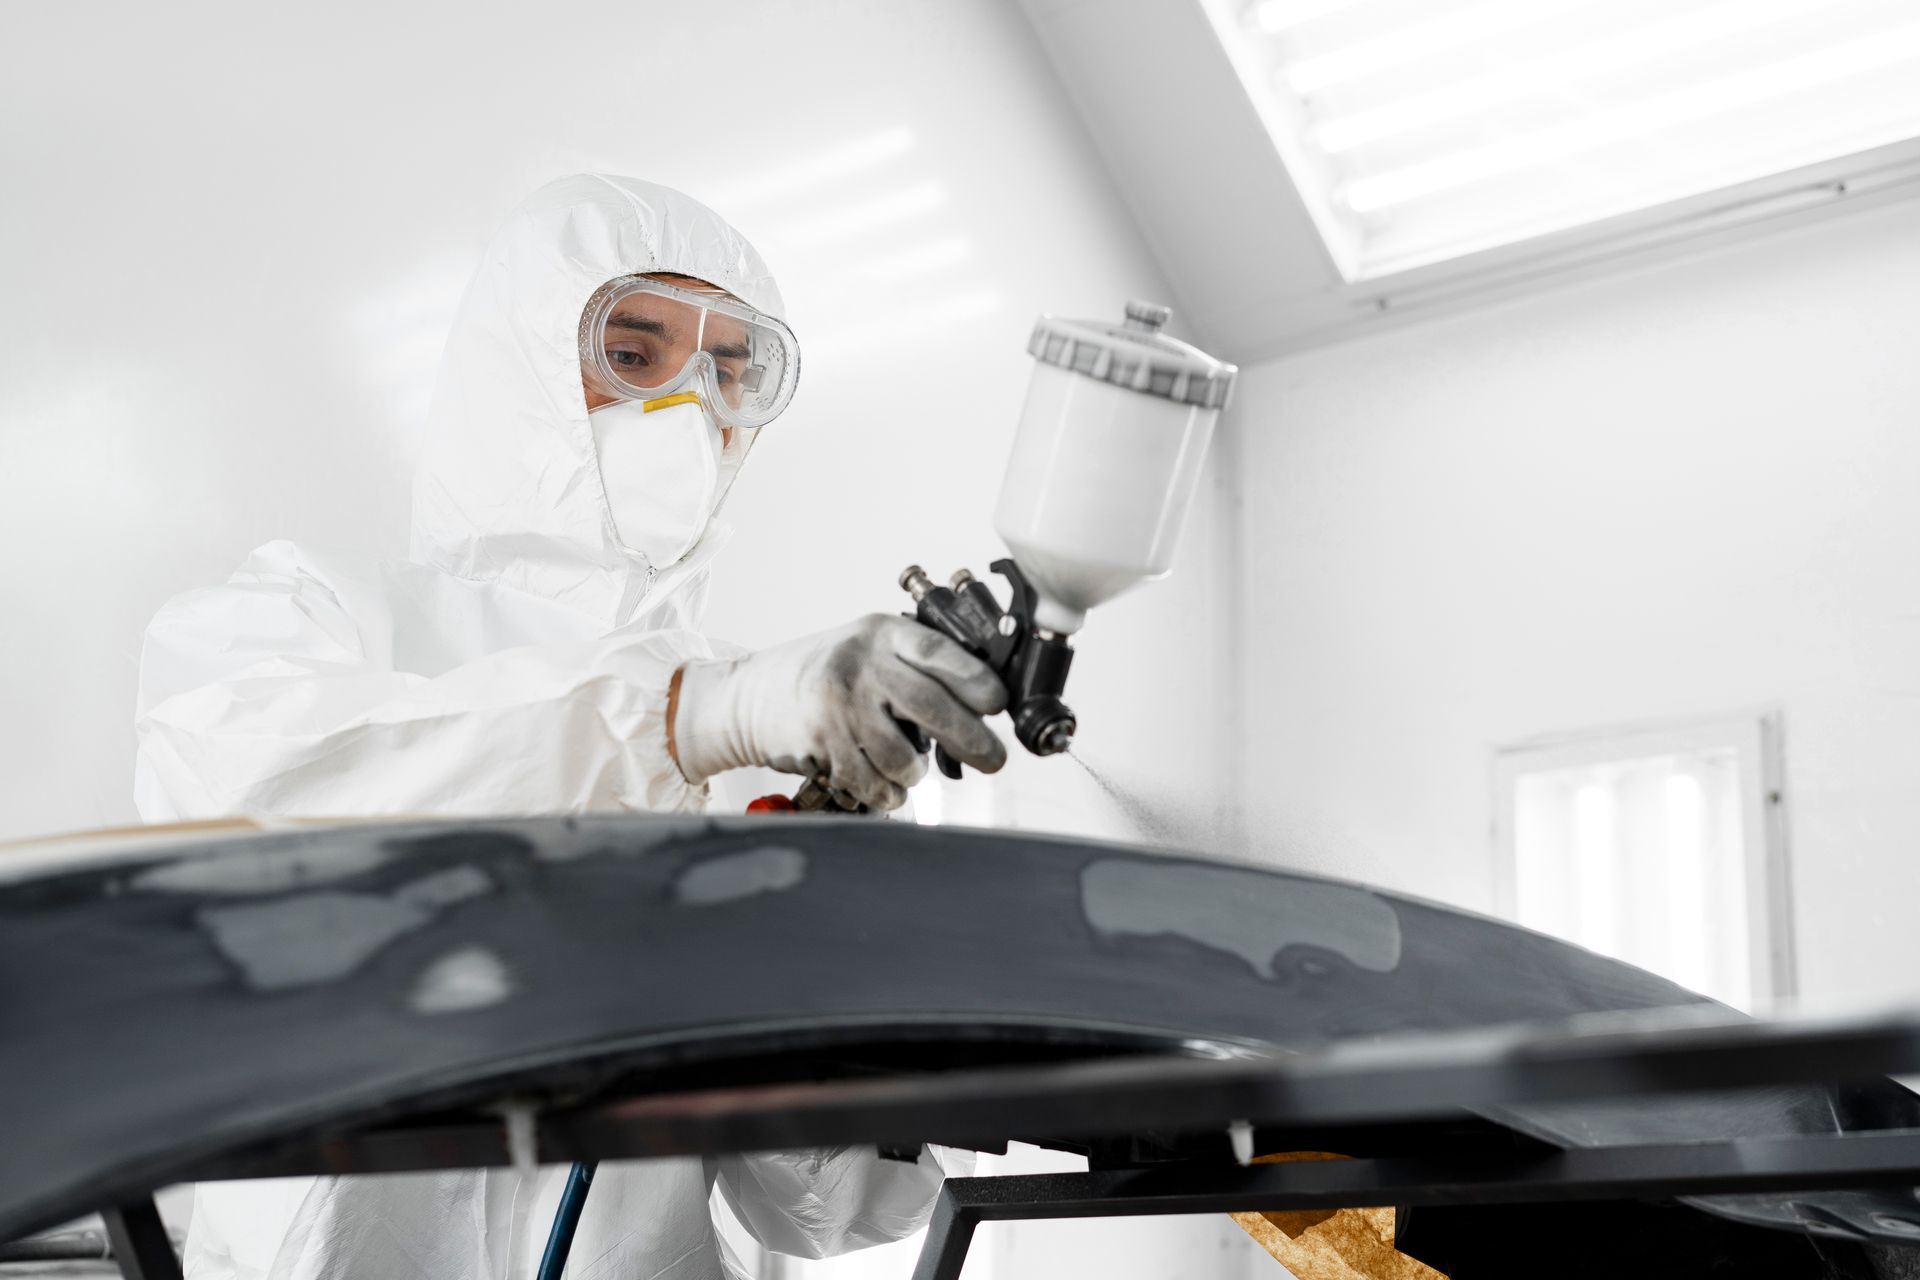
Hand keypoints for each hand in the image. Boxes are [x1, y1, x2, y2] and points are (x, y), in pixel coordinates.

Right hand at [671, 614, 1007, 810]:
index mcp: (880, 634)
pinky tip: (880, 781)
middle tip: (994, 760)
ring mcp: (840, 706)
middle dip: (974, 741)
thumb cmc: (821, 674)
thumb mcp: (866, 649)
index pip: (941, 654)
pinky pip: (875, 784)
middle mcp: (860, 665)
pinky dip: (887, 792)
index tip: (998, 705)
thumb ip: (914, 666)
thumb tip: (983, 704)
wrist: (748, 696)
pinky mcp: (823, 744)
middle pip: (935, 709)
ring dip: (914, 773)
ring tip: (904, 764)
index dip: (977, 682)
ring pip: (906, 758)